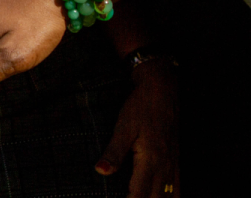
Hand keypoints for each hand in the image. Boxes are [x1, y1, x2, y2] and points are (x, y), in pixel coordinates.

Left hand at [97, 58, 178, 196]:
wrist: (162, 91)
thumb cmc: (140, 109)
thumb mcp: (123, 128)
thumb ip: (113, 152)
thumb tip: (101, 171)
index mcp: (150, 160)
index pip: (139, 193)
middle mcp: (165, 165)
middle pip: (157, 197)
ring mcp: (173, 162)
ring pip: (171, 194)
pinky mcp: (176, 158)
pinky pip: (178, 184)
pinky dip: (173, 196)